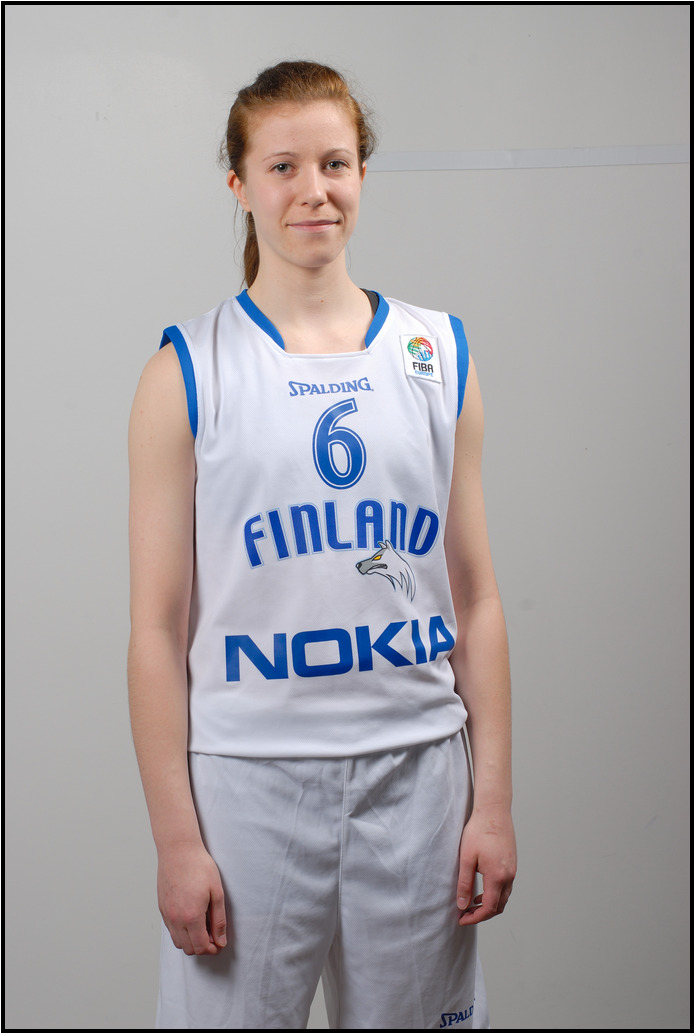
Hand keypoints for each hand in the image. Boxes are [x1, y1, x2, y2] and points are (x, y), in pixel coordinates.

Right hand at [157, 841, 227, 954]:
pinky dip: (181, 931)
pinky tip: (191, 918)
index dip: (212, 949)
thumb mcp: (216, 892)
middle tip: (213, 935)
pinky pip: (170, 929)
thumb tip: (220, 940)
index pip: (200, 947)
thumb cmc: (199, 866)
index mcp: (191, 917)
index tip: (219, 943)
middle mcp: (175, 919)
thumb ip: (219, 920)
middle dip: (202, 947)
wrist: (178, 850)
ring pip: (177, 942)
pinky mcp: (161, 908)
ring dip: (190, 941)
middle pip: (188, 949)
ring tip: (203, 926)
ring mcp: (166, 914)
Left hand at [456, 807, 515, 925]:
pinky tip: (481, 889)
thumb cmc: (478, 831)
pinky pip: (506, 887)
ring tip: (470, 903)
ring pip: (503, 897)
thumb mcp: (466, 858)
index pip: (489, 908)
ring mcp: (513, 870)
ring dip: (489, 905)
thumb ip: (464, 883)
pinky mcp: (512, 863)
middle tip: (465, 914)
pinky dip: (495, 894)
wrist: (494, 811)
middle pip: (498, 906)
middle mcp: (509, 876)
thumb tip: (462, 904)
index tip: (461, 919)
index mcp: (498, 876)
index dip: (475, 917)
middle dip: (482, 914)